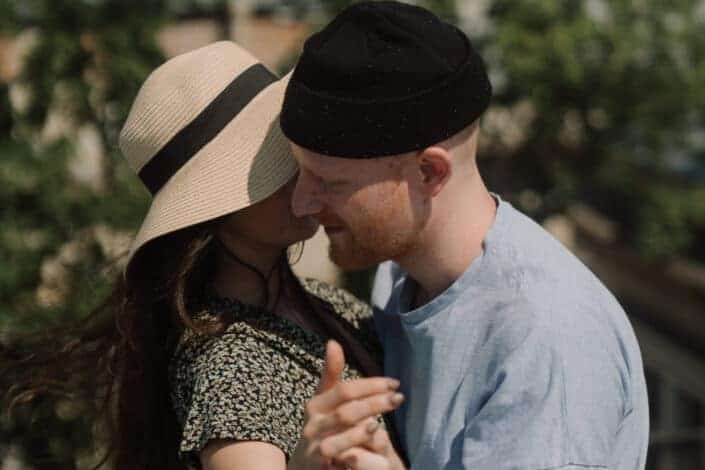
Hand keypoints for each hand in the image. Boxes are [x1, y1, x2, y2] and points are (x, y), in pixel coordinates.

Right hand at [289, 340, 404, 468]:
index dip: (371, 386)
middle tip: (399, 398)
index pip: (345, 390)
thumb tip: (332, 342)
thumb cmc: (321, 428)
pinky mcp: (320, 463)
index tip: (395, 383)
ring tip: (381, 424)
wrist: (304, 466)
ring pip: (341, 433)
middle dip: (375, 403)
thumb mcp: (324, 401)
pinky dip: (354, 449)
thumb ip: (330, 374)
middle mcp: (313, 423)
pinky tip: (369, 443)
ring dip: (364, 428)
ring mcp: (315, 445)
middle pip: (347, 410)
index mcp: (316, 405)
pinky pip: (338, 455)